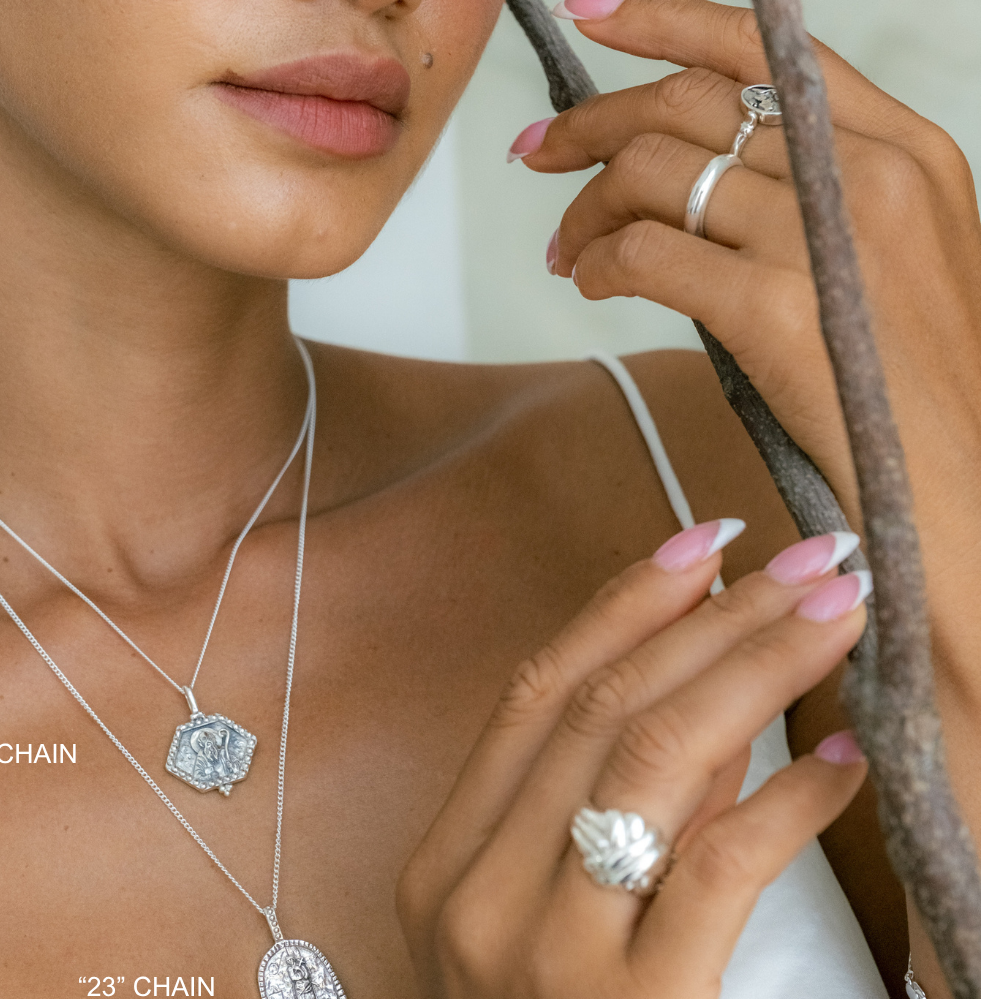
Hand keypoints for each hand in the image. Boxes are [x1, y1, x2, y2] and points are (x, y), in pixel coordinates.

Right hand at [397, 522, 869, 998]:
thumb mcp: (522, 933)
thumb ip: (577, 817)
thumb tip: (691, 689)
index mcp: (442, 866)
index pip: (533, 696)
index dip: (618, 606)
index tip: (698, 543)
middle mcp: (477, 898)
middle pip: (602, 712)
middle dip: (710, 620)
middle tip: (801, 562)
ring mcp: (544, 962)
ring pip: (655, 764)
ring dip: (755, 674)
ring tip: (833, 620)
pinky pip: (716, 871)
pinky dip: (786, 801)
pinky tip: (846, 758)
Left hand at [514, 0, 980, 531]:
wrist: (952, 474)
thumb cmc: (910, 381)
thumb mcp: (889, 256)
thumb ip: (814, 198)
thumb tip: (697, 178)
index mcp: (903, 146)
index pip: (768, 45)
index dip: (665, 19)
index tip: (593, 12)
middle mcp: (865, 172)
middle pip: (690, 104)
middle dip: (593, 122)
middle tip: (538, 152)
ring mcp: (819, 236)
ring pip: (655, 175)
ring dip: (587, 210)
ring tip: (567, 249)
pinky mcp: (771, 306)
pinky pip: (647, 253)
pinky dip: (599, 263)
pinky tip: (590, 281)